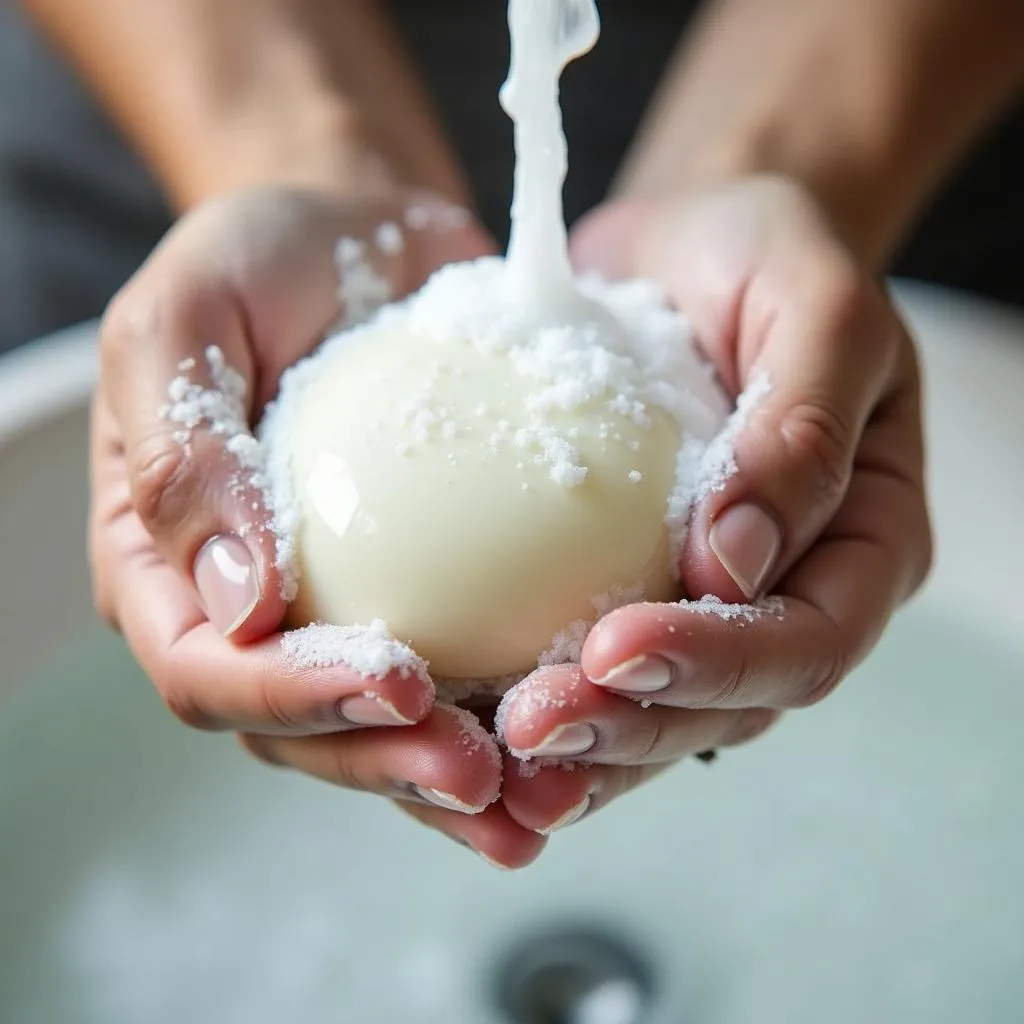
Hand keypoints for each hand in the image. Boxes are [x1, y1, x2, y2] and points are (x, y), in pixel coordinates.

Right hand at [91, 185, 546, 867]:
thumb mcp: (185, 319)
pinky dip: (520, 707)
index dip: (294, 701)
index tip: (394, 685)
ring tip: (544, 798)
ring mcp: (347, 607)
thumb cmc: (257, 262)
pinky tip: (585, 726)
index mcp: (170, 567)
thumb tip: (235, 600)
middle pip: (308, 730)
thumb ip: (184, 450)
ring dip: (464, 775)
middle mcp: (255, 612)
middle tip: (483, 774)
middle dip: (391, 764)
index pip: (211, 672)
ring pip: (393, 726)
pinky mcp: (437, 585)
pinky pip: (472, 664)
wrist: (358, 232)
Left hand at [499, 176, 931, 835]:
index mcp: (864, 538)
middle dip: (632, 726)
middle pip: (729, 702)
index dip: (721, 664)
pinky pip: (594, 671)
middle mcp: (793, 589)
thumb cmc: (761, 258)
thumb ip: (801, 427)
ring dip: (581, 748)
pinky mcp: (630, 587)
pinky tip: (475, 726)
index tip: (616, 650)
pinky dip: (539, 706)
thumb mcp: (812, 303)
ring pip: (658, 711)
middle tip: (533, 726)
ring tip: (498, 755)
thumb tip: (738, 560)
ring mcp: (709, 601)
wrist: (687, 246)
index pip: (810, 638)